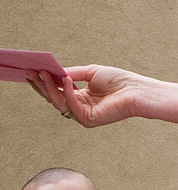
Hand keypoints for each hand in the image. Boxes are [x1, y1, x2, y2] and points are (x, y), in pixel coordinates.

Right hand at [26, 64, 146, 126]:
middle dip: (41, 84)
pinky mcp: (87, 119)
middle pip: (54, 97)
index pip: (57, 90)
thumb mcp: (91, 72)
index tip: (32, 70)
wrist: (136, 90)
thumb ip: (71, 73)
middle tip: (29, 72)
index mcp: (80, 97)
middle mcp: (79, 107)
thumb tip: (53, 72)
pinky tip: (66, 79)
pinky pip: (72, 104)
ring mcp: (82, 115)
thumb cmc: (119, 80)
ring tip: (42, 73)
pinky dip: (67, 91)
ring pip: (59, 101)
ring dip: (49, 87)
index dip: (44, 81)